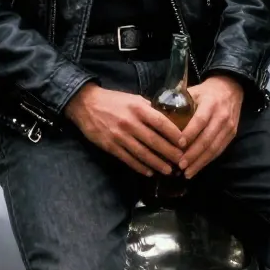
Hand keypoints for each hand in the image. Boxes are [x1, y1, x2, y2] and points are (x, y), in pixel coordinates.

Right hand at [65, 83, 187, 176]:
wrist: (86, 104)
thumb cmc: (113, 100)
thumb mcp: (133, 98)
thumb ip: (149, 108)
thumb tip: (168, 116)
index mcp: (137, 108)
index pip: (161, 122)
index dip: (173, 134)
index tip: (184, 143)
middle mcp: (130, 122)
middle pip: (154, 141)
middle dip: (170, 153)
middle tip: (181, 161)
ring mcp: (119, 136)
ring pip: (142, 153)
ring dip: (157, 163)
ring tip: (169, 170)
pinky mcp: (110, 146)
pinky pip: (128, 159)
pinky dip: (140, 167)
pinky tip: (149, 172)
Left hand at [177, 74, 243, 178]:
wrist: (231, 89)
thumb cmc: (206, 92)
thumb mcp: (193, 91)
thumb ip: (178, 101)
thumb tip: (155, 112)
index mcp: (210, 103)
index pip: (200, 120)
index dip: (190, 133)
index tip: (178, 144)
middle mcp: (221, 116)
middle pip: (207, 138)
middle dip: (193, 154)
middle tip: (180, 165)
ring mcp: (229, 126)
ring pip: (214, 148)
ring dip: (200, 162)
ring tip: (187, 172)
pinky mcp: (232, 134)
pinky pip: (220, 150)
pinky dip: (208, 161)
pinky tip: (197, 168)